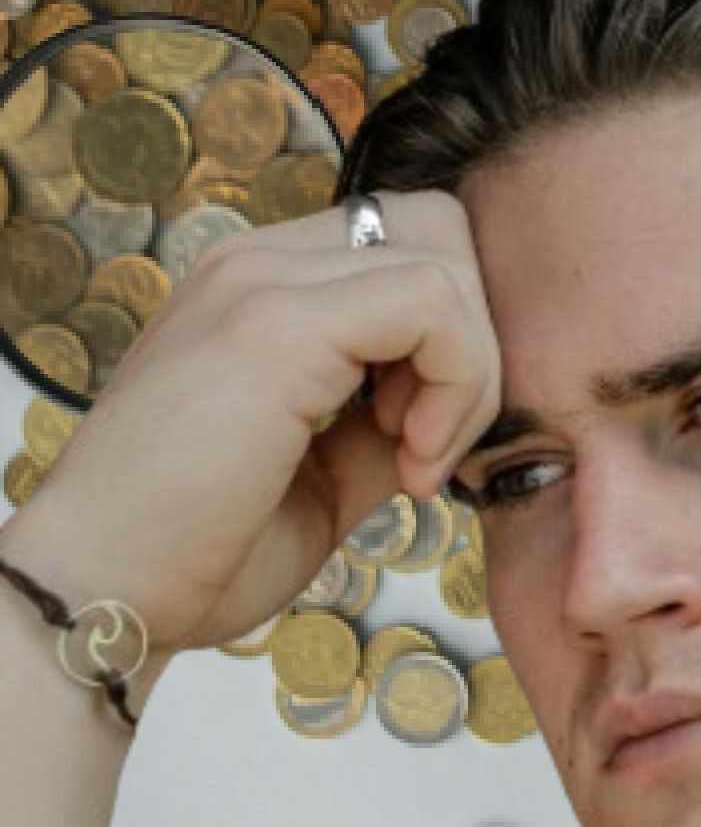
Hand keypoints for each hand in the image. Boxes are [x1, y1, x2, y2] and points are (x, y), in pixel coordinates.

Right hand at [0, 189, 500, 650]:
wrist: (103, 595)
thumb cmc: (203, 548)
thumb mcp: (327, 475)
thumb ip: (389, 422)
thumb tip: (454, 405)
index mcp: (265, 288)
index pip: (408, 248)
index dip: (448, 343)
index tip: (416, 443)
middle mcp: (259, 262)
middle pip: (440, 231)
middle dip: (472, 338)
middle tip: (425, 440)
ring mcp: (261, 280)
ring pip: (447, 265)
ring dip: (468, 377)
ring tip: (411, 461)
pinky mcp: (275, 322)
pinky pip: (434, 305)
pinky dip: (456, 387)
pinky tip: (408, 461)